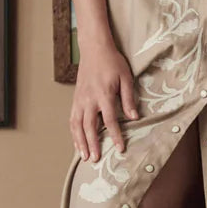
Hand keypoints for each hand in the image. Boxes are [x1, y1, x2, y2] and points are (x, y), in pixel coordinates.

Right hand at [71, 40, 139, 160]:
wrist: (94, 48)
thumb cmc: (112, 62)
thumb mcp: (126, 78)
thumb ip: (128, 98)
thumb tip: (134, 117)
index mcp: (104, 94)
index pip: (109, 120)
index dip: (115, 135)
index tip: (119, 148)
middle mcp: (89, 99)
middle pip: (89, 126)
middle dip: (92, 144)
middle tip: (95, 159)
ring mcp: (80, 99)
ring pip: (77, 125)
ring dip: (80, 141)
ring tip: (84, 156)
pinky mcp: (75, 98)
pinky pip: (72, 119)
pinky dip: (74, 132)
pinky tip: (77, 142)